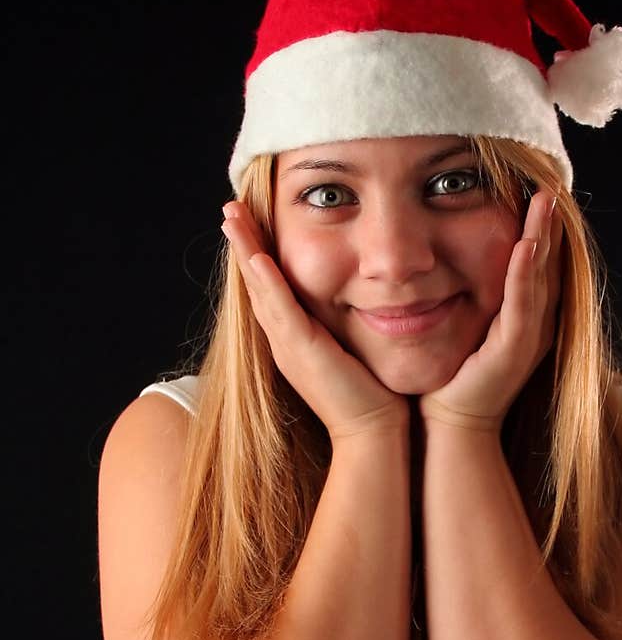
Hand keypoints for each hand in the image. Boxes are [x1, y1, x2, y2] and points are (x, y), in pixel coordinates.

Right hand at [222, 203, 409, 442]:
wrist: (373, 432)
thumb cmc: (374, 394)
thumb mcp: (355, 347)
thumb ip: (350, 323)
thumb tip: (365, 296)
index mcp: (295, 337)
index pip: (271, 286)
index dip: (259, 253)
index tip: (252, 220)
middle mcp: (284, 339)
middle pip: (256, 282)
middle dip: (243, 243)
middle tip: (230, 207)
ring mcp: (287, 345)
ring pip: (259, 289)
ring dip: (245, 251)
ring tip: (232, 216)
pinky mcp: (300, 351)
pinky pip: (278, 309)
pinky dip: (267, 281)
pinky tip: (258, 257)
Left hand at [419, 190, 562, 431]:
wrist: (451, 426)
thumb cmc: (448, 377)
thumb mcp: (462, 324)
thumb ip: (466, 293)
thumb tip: (446, 260)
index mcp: (526, 315)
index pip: (538, 259)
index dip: (542, 223)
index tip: (537, 185)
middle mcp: (537, 322)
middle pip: (549, 260)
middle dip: (551, 220)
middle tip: (551, 178)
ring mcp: (530, 336)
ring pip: (541, 275)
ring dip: (544, 234)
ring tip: (546, 196)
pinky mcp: (515, 349)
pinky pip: (523, 302)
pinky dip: (525, 271)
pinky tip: (525, 242)